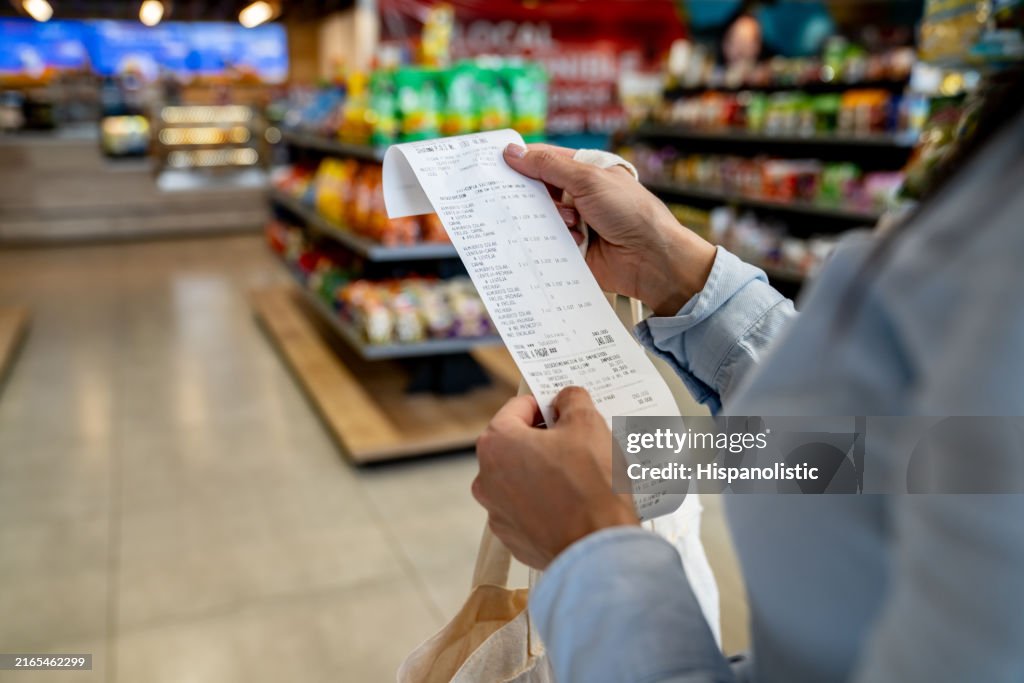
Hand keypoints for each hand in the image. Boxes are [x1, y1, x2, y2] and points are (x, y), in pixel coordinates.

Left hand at [472, 386, 639, 568]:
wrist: (597, 550)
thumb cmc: (590, 486)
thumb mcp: (588, 424)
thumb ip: (572, 400)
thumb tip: (565, 399)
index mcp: (497, 444)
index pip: (518, 408)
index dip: (546, 405)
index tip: (566, 410)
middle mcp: (486, 478)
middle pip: (517, 444)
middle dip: (546, 440)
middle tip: (579, 442)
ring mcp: (497, 512)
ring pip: (522, 478)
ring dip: (545, 472)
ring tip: (581, 476)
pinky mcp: (513, 538)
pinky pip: (529, 509)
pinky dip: (547, 503)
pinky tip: (574, 504)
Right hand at [504, 143, 716, 315]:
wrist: (650, 258)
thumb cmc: (630, 211)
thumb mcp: (588, 179)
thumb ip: (548, 166)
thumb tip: (513, 152)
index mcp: (585, 170)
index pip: (545, 159)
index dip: (521, 160)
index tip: (495, 163)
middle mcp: (578, 195)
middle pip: (538, 190)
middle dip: (527, 194)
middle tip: (509, 195)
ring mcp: (574, 223)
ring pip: (539, 217)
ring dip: (546, 219)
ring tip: (570, 222)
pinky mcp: (570, 249)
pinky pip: (546, 242)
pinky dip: (547, 241)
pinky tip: (563, 241)